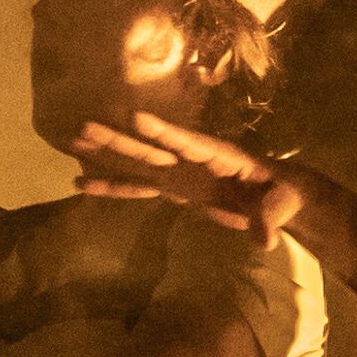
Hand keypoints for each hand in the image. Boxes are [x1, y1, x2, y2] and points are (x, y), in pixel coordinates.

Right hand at [72, 112, 356, 254]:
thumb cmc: (285, 195)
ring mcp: (178, 174)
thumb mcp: (283, 205)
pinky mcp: (172, 190)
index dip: (163, 132)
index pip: (188, 142)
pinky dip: (111, 187)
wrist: (279, 197)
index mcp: (218, 155)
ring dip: (105, 155)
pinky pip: (137, 188)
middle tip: (84, 125)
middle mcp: (191, 160)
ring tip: (71, 142)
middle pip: (150, 148)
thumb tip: (265, 239)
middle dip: (118, 139)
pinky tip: (82, 185)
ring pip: (136, 162)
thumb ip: (271, 218)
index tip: (135, 117)